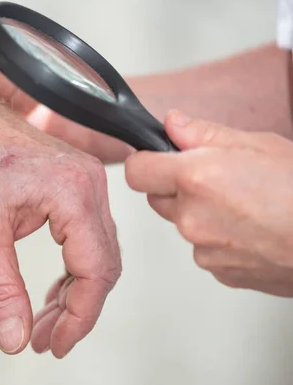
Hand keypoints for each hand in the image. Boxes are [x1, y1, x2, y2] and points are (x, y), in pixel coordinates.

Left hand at [0, 75, 120, 357]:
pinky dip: (66, 268)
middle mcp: (86, 182)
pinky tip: (48, 288)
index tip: (54, 344)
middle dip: (75, 309)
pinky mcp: (64, 181)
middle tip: (47, 339)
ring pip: (92, 251)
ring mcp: (78, 179)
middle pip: (101, 263)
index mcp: (73, 191)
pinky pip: (79, 235)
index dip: (78, 318)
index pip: (96, 271)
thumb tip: (15, 336)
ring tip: (45, 322)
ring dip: (71, 291)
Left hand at [125, 110, 292, 295]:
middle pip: (158, 199)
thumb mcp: (258, 145)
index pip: (137, 171)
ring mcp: (203, 248)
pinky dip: (219, 239)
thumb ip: (205, 133)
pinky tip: (252, 230)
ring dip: (200, 215)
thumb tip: (172, 124)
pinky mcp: (218, 271)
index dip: (147, 162)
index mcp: (195, 178)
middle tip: (216, 180)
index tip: (159, 159)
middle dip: (177, 188)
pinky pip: (205, 249)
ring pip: (183, 225)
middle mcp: (191, 216)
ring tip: (244, 207)